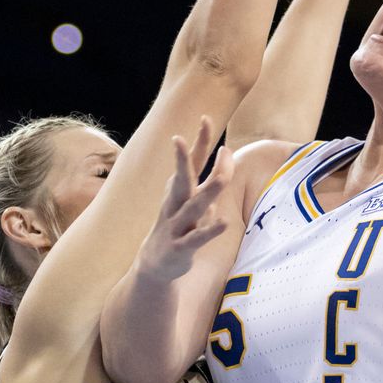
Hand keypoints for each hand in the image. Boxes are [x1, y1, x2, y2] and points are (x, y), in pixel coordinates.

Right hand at [134, 117, 230, 282]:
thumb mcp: (193, 202)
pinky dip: (210, 230)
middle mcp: (177, 204)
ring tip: (223, 178)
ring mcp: (177, 225)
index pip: (193, 162)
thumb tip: (226, 160)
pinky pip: (197, 238)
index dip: (199, 141)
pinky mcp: (180, 247)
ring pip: (193, 206)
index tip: (206, 118)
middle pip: (182, 178)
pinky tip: (223, 222)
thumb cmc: (179, 226)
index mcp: (181, 191)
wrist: (155, 264)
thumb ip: (210, 182)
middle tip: (182, 139)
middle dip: (184, 160)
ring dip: (208, 192)